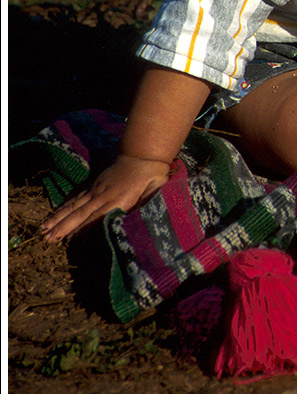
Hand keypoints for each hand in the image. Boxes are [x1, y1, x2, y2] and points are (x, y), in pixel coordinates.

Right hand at [41, 155, 170, 242]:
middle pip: (81, 212)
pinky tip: (54, 215)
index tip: (70, 239)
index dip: (84, 228)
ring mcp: (96, 189)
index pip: (98, 216)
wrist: (142, 154)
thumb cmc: (153, 176)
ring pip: (74, 205)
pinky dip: (64, 207)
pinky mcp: (94, 185)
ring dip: (59, 218)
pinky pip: (76, 198)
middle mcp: (103, 195)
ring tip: (44, 229)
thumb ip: (149, 205)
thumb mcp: (156, 190)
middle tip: (48, 238)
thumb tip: (143, 220)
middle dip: (64, 226)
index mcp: (119, 199)